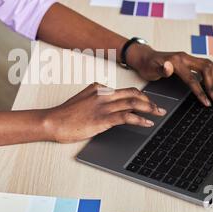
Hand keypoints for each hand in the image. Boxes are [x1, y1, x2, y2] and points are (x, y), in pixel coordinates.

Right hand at [43, 83, 166, 143]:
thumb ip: (96, 98)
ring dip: (150, 108)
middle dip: (150, 101)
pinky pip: (126, 117)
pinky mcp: (102, 119)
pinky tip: (147, 123)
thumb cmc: (65, 114)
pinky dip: (140, 120)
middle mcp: (103, 94)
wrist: (53, 121)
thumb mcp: (82, 99)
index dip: (140, 96)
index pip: (125, 90)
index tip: (149, 102)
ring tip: (159, 114)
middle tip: (160, 108)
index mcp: (99, 88)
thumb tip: (109, 103)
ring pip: (133, 103)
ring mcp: (103, 106)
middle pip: (133, 94)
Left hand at [127, 45, 212, 106]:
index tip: (206, 101)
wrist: (144, 56)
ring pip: (208, 67)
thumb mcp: (151, 69)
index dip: (200, 91)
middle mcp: (185, 57)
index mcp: (177, 61)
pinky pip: (206, 63)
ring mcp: (188, 57)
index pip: (192, 78)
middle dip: (212, 85)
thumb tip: (168, 67)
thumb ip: (161, 70)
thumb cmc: (147, 65)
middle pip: (205, 71)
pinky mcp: (189, 59)